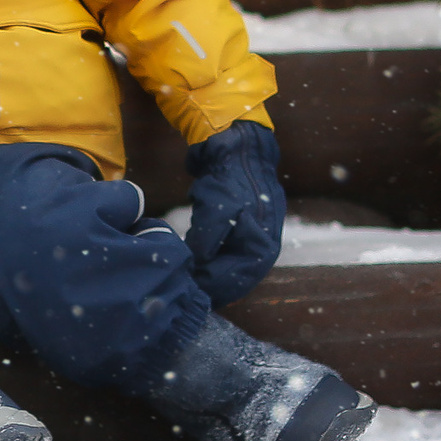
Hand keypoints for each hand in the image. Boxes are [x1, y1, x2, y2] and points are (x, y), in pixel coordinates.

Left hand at [184, 121, 285, 305]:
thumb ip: (207, 239)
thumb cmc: (231, 178)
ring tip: (182, 278)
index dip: (206, 289)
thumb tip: (196, 265)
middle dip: (206, 287)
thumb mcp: (217, 207)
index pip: (232, 283)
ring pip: (228, 273)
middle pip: (231, 283)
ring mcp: (254, 244)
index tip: (182, 290)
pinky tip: (191, 263)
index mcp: (261, 249)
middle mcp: (262, 252)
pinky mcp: (243, 235)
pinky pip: (225, 259)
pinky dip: (209, 263)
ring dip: (206, 276)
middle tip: (178, 288)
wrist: (240, 150)